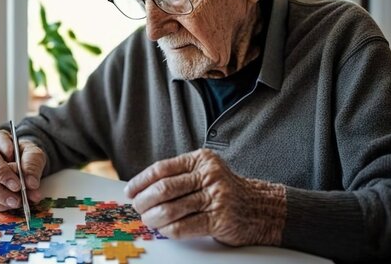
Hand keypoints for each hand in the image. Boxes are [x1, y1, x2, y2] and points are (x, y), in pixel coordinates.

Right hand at [0, 130, 46, 210]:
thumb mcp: (33, 156)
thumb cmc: (23, 159)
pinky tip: (6, 205)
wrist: (18, 170)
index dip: (4, 146)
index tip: (13, 155)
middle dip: (1, 175)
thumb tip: (31, 183)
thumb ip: (33, 166)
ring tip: (15, 201)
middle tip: (17, 187)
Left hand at [124, 149, 285, 245]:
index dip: (141, 180)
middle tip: (137, 208)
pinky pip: (184, 226)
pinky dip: (168, 230)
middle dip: (144, 200)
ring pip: (171, 209)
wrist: (259, 207)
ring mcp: (215, 197)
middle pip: (164, 188)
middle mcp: (209, 175)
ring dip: (153, 217)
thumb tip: (142, 188)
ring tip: (148, 220)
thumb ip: (179, 175)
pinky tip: (164, 229)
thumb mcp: (205, 172)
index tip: (130, 191)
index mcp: (201, 160)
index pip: (162, 168)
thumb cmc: (224, 190)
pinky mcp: (219, 219)